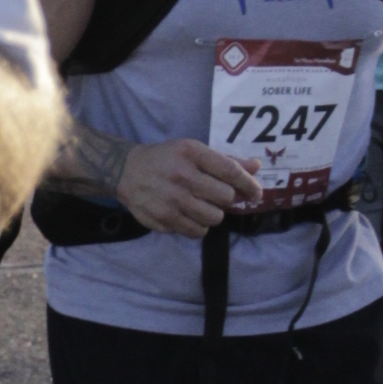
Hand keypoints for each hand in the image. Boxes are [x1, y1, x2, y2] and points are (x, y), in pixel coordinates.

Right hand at [96, 136, 262, 236]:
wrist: (126, 171)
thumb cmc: (166, 159)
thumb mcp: (193, 151)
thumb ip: (225, 161)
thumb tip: (257, 167)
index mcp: (191, 153)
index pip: (230, 171)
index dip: (249, 185)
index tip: (256, 194)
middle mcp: (182, 175)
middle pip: (226, 197)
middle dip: (226, 198)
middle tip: (215, 195)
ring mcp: (171, 200)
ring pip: (214, 218)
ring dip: (213, 214)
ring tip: (201, 205)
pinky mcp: (163, 219)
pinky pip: (196, 232)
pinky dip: (198, 226)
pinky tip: (188, 215)